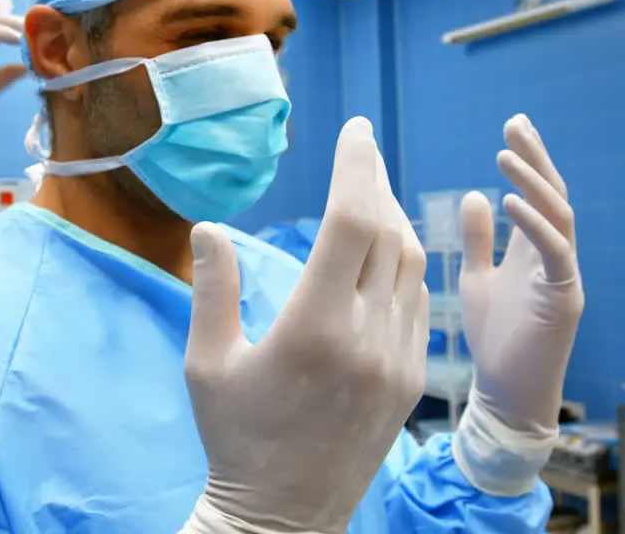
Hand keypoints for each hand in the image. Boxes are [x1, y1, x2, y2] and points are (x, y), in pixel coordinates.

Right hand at [182, 117, 427, 533]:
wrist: (286, 517)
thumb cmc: (235, 439)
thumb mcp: (206, 364)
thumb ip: (212, 289)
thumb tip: (209, 226)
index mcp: (314, 328)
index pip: (352, 223)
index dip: (357, 168)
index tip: (356, 129)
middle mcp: (367, 339)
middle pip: (389, 234)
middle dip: (375, 183)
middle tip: (361, 151)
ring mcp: (397, 362)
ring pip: (412, 267)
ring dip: (394, 221)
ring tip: (370, 193)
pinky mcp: (411, 381)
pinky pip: (418, 304)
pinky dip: (403, 265)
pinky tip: (383, 252)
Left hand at [454, 113, 582, 493]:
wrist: (505, 394)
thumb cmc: (494, 339)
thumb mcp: (478, 279)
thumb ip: (480, 240)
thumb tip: (476, 194)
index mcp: (534, 252)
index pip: (538, 194)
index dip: (529, 159)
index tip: (512, 126)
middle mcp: (555, 259)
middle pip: (553, 196)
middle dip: (536, 158)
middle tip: (515, 125)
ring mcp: (563, 278)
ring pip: (558, 218)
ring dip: (532, 183)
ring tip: (504, 156)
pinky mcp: (563, 300)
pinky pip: (554, 254)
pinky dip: (533, 225)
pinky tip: (508, 201)